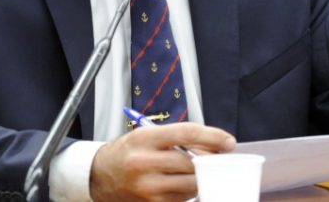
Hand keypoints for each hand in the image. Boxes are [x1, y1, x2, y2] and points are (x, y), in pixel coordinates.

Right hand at [89, 122, 235, 201]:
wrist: (100, 175)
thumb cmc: (128, 152)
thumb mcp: (147, 135)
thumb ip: (177, 138)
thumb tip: (213, 145)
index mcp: (145, 138)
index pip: (188, 133)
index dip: (213, 137)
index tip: (229, 142)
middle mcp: (145, 162)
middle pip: (192, 162)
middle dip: (210, 162)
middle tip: (218, 158)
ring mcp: (148, 187)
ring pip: (191, 184)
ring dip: (202, 178)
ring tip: (200, 171)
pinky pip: (182, 199)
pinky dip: (189, 192)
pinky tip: (185, 184)